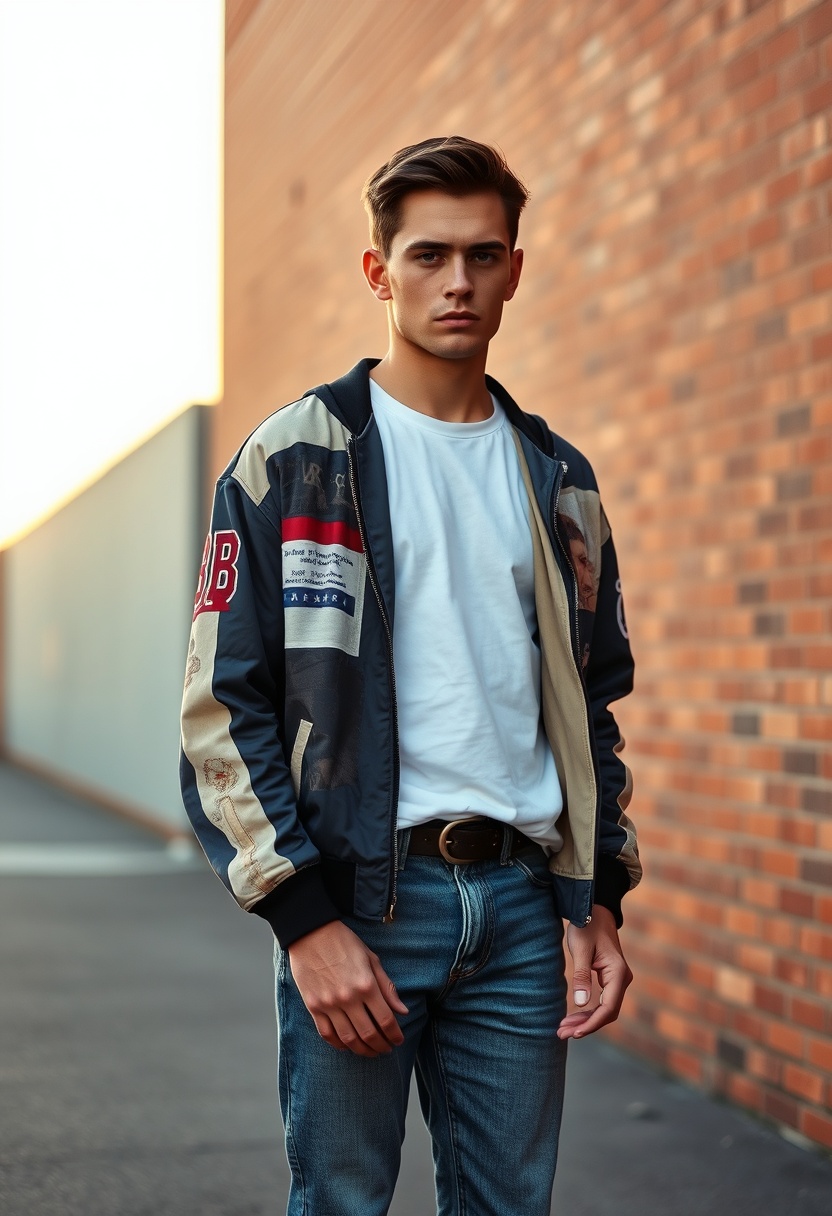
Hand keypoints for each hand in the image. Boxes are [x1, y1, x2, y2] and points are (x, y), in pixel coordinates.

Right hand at [287, 920, 408, 1056]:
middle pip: (369, 1034)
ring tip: (370, 1052)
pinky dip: (338, 1044)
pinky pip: (327, 1034)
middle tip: (386, 1050)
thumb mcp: (371, 959)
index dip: (395, 1035)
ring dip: (362, 1050)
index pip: (386, 1020)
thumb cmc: (344, 942)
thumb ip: (387, 987)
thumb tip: (402, 1011)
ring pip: (348, 1039)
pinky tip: (347, 1045)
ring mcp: (329, 1004)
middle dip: (381, 1046)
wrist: (311, 933)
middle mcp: (348, 998)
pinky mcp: (313, 1006)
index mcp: (366, 984)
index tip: (398, 1040)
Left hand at [557, 904, 631, 1039]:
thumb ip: (581, 976)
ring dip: (585, 1020)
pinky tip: (572, 1018)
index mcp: (618, 972)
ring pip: (603, 1008)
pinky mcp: (609, 979)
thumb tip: (580, 1004)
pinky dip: (587, 1010)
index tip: (575, 1033)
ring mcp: (617, 980)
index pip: (608, 1007)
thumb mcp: (581, 949)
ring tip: (563, 1029)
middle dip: (585, 1025)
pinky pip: (601, 1000)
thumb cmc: (587, 926)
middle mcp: (622, 978)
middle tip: (562, 1034)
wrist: (594, 909)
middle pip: (606, 1012)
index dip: (592, 1023)